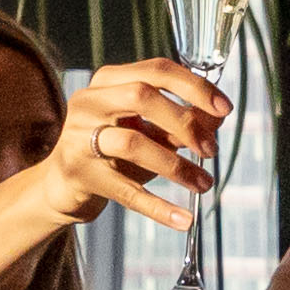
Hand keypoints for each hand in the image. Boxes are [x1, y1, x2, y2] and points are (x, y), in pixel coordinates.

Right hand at [0, 59, 229, 289]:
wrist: (63, 185)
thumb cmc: (113, 150)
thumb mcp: (148, 130)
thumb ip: (181, 121)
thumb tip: (218, 118)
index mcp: (108, 80)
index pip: (156, 70)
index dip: (195, 87)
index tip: (225, 109)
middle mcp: (89, 101)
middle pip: (142, 96)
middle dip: (184, 122)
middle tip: (210, 150)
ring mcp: (79, 137)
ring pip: (132, 143)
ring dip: (176, 166)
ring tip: (203, 184)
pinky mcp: (79, 174)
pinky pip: (125, 191)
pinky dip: (158, 207)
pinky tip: (184, 219)